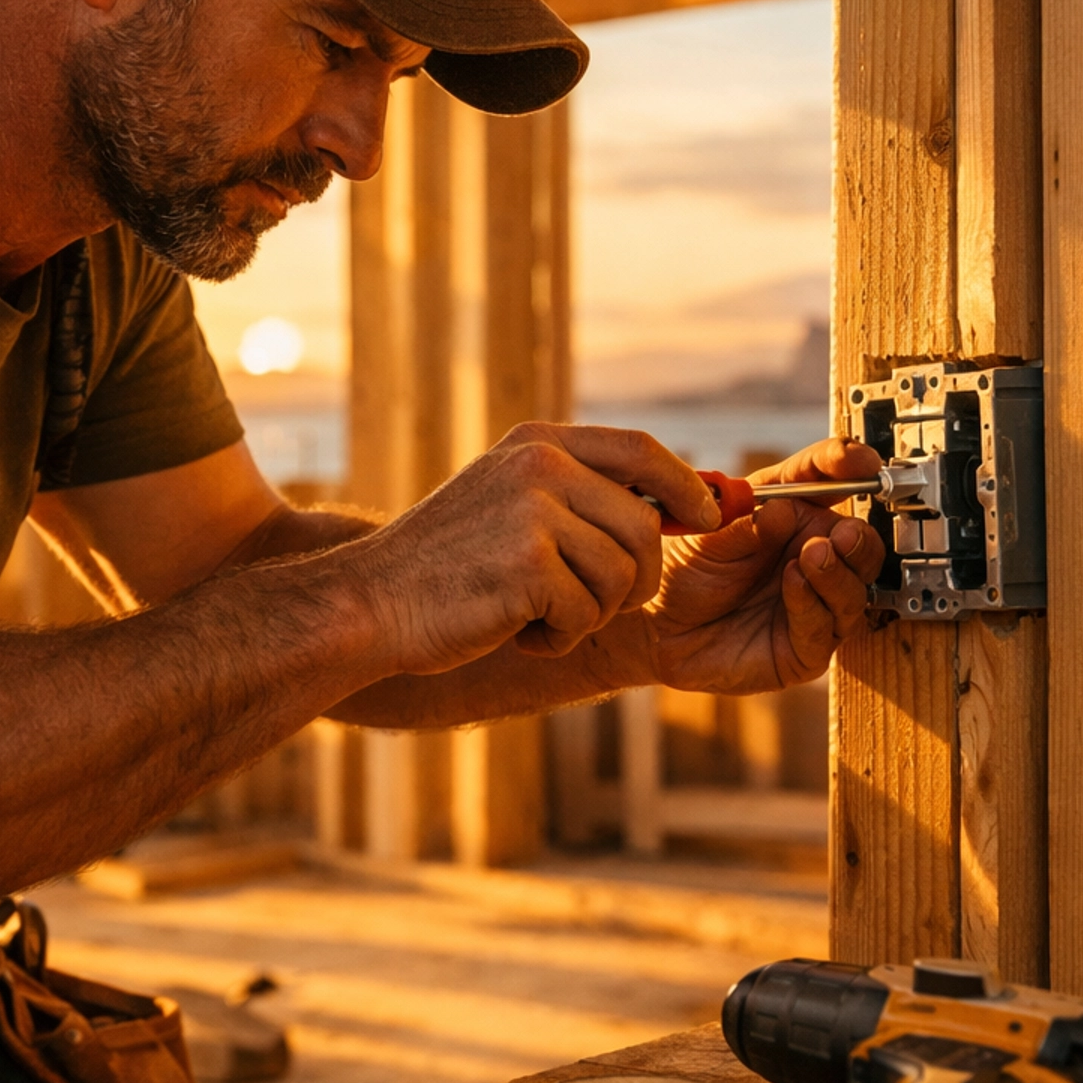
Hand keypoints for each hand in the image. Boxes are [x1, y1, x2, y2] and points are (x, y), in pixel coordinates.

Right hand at [344, 422, 722, 676]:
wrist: (369, 604)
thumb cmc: (445, 568)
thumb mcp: (510, 504)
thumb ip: (581, 495)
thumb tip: (687, 505)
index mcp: (537, 442)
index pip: (642, 449)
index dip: (689, 486)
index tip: (713, 516)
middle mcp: (538, 465)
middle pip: (645, 526)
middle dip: (631, 581)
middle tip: (581, 606)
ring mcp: (532, 512)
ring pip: (623, 576)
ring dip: (588, 615)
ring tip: (531, 615)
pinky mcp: (527, 565)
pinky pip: (586, 614)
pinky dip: (557, 639)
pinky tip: (514, 631)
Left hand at [611, 435, 886, 694]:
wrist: (657, 626)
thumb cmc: (683, 570)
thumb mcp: (704, 537)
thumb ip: (743, 526)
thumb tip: (781, 511)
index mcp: (791, 514)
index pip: (827, 483)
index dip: (847, 468)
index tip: (859, 462)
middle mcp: (810, 554)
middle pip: (859, 542)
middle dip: (857, 536)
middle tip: (843, 533)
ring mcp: (813, 601)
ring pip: (854, 587)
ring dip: (839, 571)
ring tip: (813, 556)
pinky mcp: (805, 646)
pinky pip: (826, 627)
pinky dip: (814, 604)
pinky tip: (795, 584)